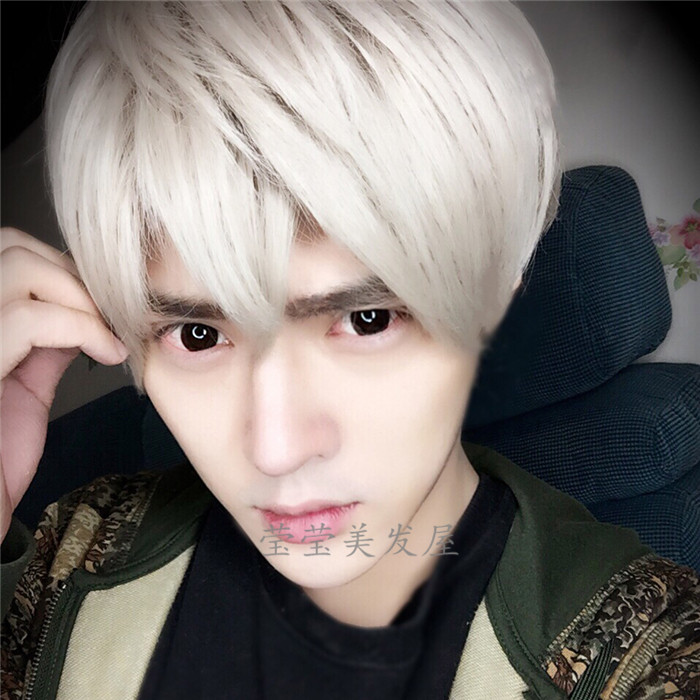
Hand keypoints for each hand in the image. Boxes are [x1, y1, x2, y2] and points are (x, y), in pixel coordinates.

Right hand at [0, 228, 128, 540]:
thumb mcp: (23, 387)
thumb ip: (43, 344)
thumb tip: (79, 315)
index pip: (13, 252)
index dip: (67, 271)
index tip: (105, 307)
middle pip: (13, 245)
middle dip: (76, 276)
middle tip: (108, 319)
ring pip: (20, 266)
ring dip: (81, 298)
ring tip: (108, 336)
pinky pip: (29, 318)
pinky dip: (83, 327)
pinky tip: (107, 353)